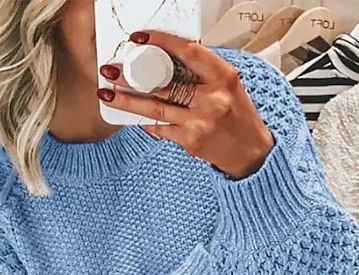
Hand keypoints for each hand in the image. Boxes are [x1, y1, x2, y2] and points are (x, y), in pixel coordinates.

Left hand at [98, 30, 274, 179]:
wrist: (249, 152)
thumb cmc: (238, 116)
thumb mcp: (228, 86)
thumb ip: (202, 72)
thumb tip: (168, 59)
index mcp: (223, 78)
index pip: (188, 52)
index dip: (162, 42)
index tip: (140, 38)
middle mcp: (211, 100)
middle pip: (165, 84)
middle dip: (133, 78)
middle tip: (111, 71)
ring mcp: (199, 123)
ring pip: (156, 109)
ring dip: (128, 101)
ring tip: (108, 94)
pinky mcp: (190, 142)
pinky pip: (161, 129)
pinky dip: (145, 122)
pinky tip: (132, 116)